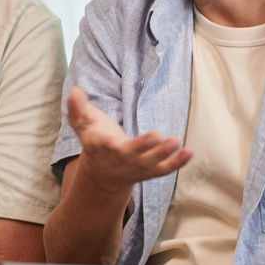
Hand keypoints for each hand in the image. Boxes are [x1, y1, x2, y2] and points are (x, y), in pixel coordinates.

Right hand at [67, 87, 191, 192]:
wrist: (102, 173)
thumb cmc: (94, 139)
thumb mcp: (83, 123)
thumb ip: (78, 108)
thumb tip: (75, 90)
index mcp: (98, 146)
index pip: (101, 145)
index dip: (106, 143)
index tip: (112, 141)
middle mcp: (116, 160)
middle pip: (129, 155)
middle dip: (142, 147)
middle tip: (157, 135)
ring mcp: (134, 168)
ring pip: (149, 164)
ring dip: (163, 155)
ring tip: (176, 141)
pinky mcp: (148, 172)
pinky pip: (163, 170)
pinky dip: (177, 163)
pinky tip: (189, 152)